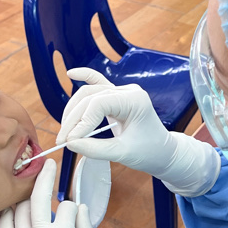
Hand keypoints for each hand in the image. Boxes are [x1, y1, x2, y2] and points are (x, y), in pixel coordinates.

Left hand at [0, 160, 112, 227]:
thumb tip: (79, 208)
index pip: (68, 207)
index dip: (76, 206)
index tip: (79, 208)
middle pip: (38, 197)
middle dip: (44, 177)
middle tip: (49, 163)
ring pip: (19, 210)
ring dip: (27, 195)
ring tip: (33, 187)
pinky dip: (9, 214)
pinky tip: (14, 207)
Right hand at [58, 68, 219, 196]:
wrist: (164, 153)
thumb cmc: (150, 152)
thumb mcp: (123, 153)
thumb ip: (95, 148)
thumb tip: (70, 143)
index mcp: (135, 100)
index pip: (99, 104)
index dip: (82, 122)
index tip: (71, 141)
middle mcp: (128, 92)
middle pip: (91, 97)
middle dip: (74, 119)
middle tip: (62, 139)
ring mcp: (122, 92)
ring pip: (90, 93)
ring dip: (74, 110)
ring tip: (65, 130)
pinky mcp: (117, 98)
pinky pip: (98, 83)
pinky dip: (85, 78)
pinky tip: (72, 73)